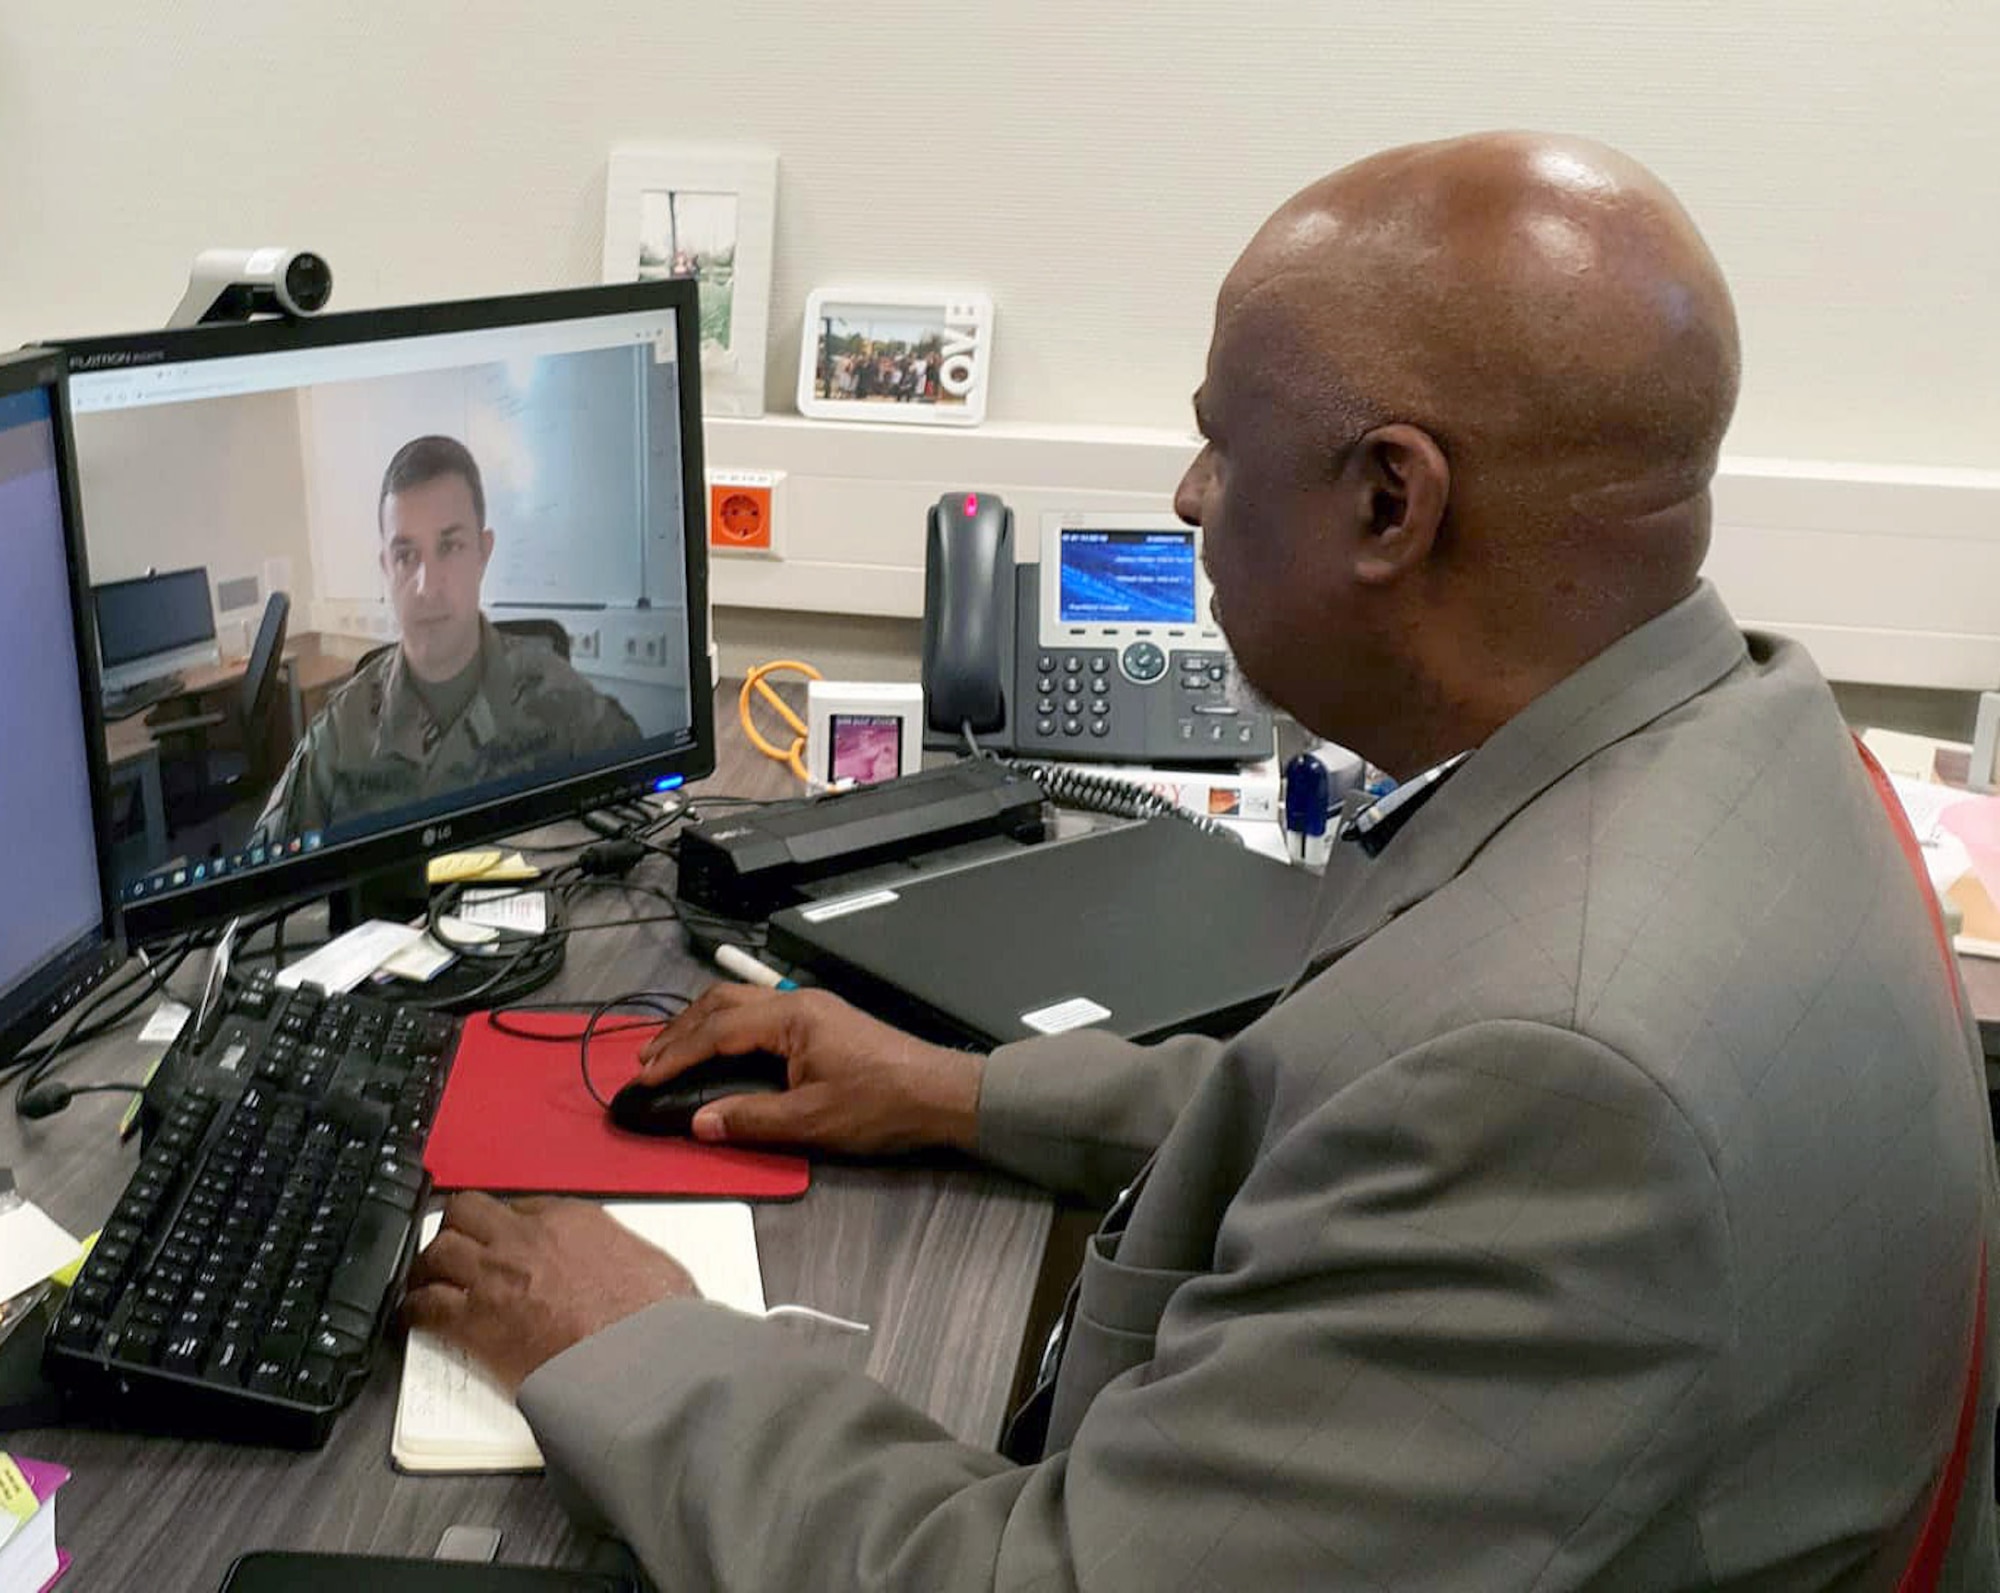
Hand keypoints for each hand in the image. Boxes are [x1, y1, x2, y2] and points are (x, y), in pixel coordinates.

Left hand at [401, 1192, 698, 1394]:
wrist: (639, 1360)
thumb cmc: (654, 1320)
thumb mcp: (650, 1264)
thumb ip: (620, 1257)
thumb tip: (622, 1270)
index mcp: (571, 1218)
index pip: (519, 1205)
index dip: (504, 1225)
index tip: (502, 1241)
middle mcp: (525, 1237)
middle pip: (466, 1212)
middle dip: (457, 1230)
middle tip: (457, 1251)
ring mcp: (495, 1277)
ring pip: (437, 1250)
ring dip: (430, 1267)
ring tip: (429, 1282)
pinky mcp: (474, 1322)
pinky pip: (424, 1305)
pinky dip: (414, 1310)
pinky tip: (414, 1317)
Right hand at [637, 984, 983, 1154]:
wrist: (941, 1094)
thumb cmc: (882, 1104)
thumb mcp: (813, 1120)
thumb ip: (752, 1119)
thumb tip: (700, 1123)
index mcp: (792, 1018)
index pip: (718, 1030)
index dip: (676, 1055)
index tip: (644, 1077)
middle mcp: (797, 1004)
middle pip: (723, 1003)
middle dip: (680, 1030)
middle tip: (647, 1059)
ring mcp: (812, 1010)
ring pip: (740, 1003)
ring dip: (701, 1024)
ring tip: (671, 1050)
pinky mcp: (823, 1023)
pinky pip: (759, 1014)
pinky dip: (727, 1027)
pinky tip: (720, 1045)